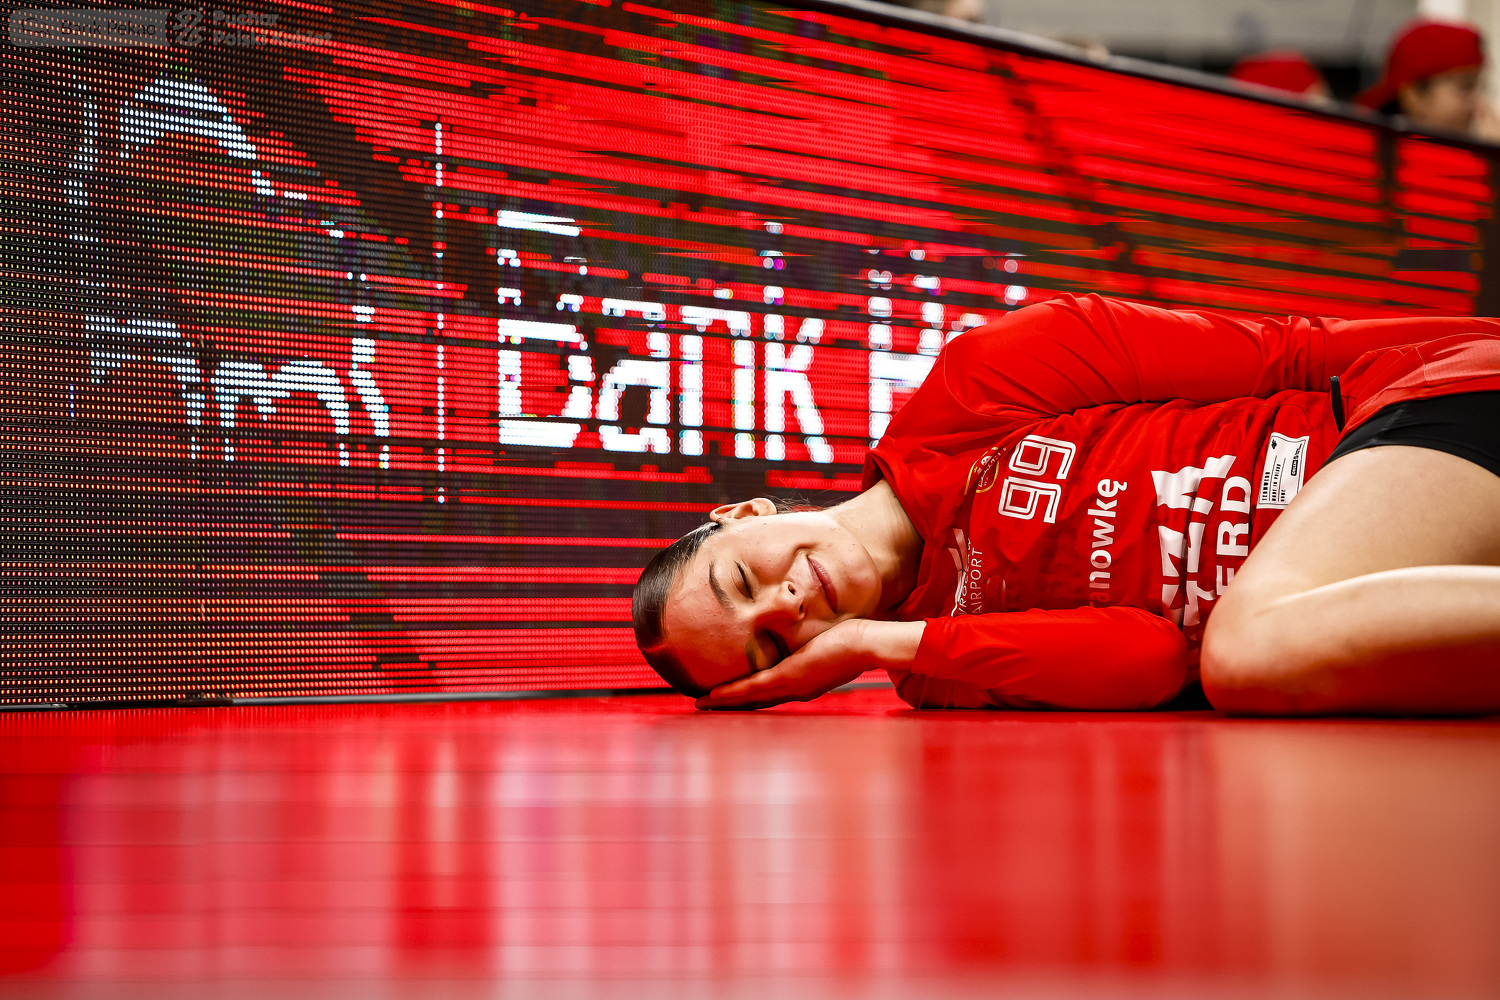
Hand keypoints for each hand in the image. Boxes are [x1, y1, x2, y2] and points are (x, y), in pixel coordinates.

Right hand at [695, 619, 923, 709]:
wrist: (867, 645)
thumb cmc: (854, 640)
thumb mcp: (828, 640)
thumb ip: (814, 640)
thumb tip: (810, 631)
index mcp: (804, 682)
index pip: (771, 691)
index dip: (748, 695)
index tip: (729, 695)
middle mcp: (795, 689)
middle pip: (756, 700)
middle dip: (731, 704)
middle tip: (706, 706)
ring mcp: (791, 685)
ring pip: (750, 698)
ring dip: (724, 702)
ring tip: (701, 704)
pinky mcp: (788, 677)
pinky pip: (754, 687)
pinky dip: (732, 694)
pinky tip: (714, 696)